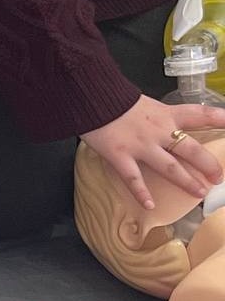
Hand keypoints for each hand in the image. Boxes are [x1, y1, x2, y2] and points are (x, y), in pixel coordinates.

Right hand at [81, 93, 224, 208]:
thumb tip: (163, 127)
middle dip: (208, 164)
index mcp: (165, 114)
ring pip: (170, 167)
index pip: (199, 114)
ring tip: (199, 193)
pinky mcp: (120, 156)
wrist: (88, 95)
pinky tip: (149, 205)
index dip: (219, 119)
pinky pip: (134, 178)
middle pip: (190, 149)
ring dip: (186, 182)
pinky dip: (141, 193)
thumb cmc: (112, 97)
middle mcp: (158, 131)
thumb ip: (155, 116)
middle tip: (219, 177)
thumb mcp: (141, 102)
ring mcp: (140, 145)